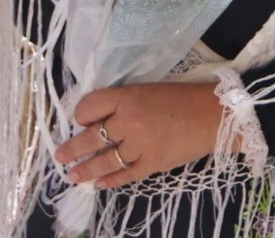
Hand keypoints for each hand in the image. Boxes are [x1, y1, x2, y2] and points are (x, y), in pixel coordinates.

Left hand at [55, 82, 223, 188]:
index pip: (88, 107)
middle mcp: (129, 121)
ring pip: (104, 160)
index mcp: (126, 96)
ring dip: (85, 169)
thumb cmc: (181, 97)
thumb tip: (96, 120)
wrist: (214, 115)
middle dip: (71, 149)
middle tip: (60, 156)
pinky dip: (110, 180)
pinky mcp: (152, 164)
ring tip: (72, 175)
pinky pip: (125, 175)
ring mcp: (140, 145)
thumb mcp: (146, 90)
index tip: (81, 120)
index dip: (80, 115)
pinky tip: (98, 183)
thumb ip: (122, 103)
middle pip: (90, 137)